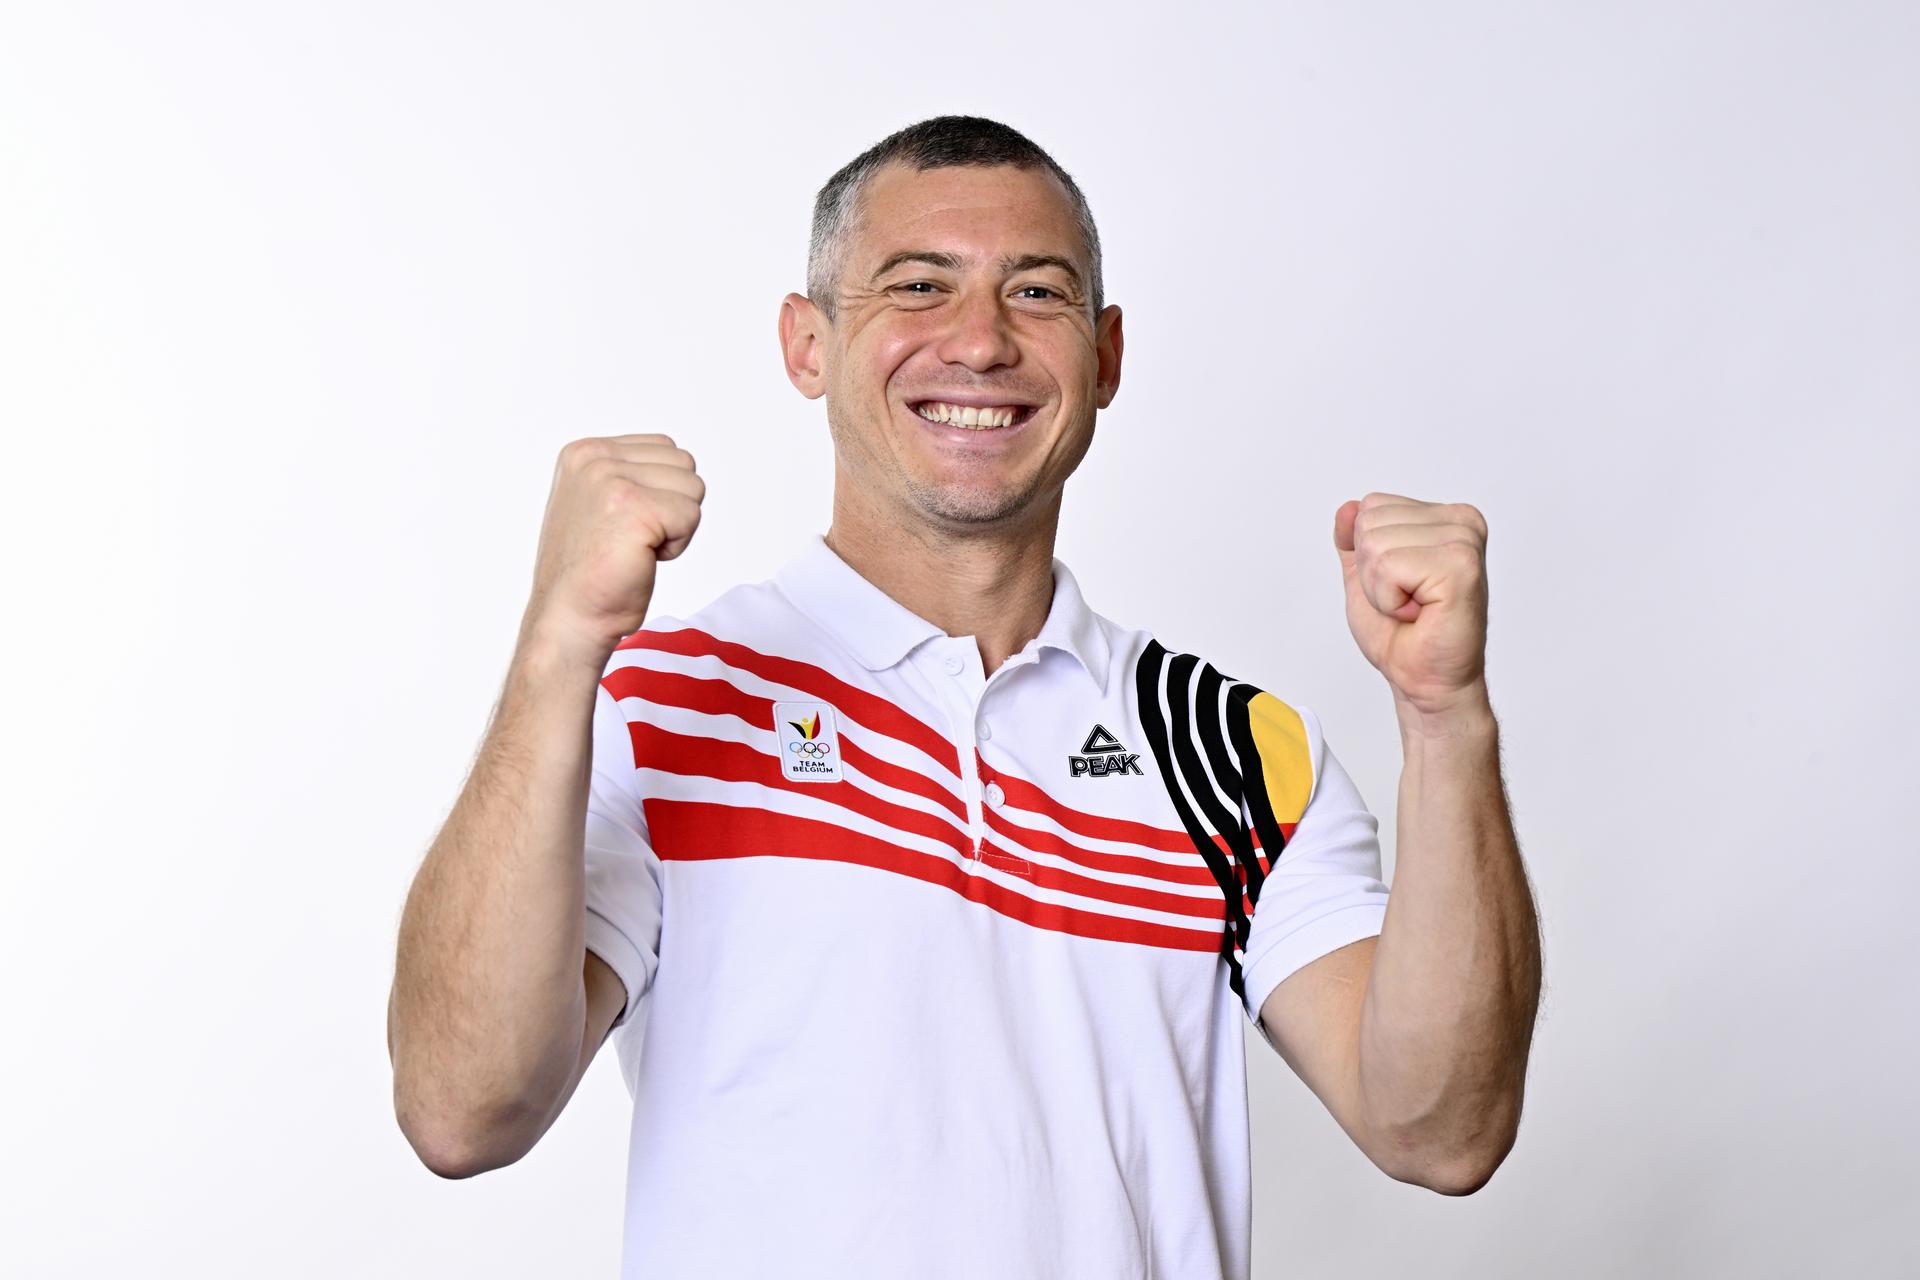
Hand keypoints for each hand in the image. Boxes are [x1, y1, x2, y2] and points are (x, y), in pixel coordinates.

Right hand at [523, 433, 704, 655]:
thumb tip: (678, 460)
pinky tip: (641, 559)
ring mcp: (611, 480)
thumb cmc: (589, 573)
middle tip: (632, 540)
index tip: (624, 525)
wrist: (569, 619)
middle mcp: (594, 459)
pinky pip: (692, 516)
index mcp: (584, 453)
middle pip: (684, 463)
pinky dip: (677, 546)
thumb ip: (628, 475)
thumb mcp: (597, 504)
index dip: (660, 493)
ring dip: (676, 526)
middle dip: (672, 506)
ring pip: (693, 487)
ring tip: (635, 548)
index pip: (664, 448)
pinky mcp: (633, 508)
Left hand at [1333, 492, 1489, 720]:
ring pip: (1375, 545)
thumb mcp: (1364, 576)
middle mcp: (1461, 522)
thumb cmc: (1403, 634)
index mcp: (1445, 517)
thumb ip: (1353, 539)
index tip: (1400, 584)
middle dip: (1372, 572)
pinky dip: (1390, 600)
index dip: (1367, 555)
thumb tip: (1347, 508)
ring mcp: (1464, 542)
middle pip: (1370, 522)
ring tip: (1413, 607)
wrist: (1425, 680)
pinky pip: (1389, 567)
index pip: (1371, 506)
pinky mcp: (1460, 567)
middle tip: (1406, 600)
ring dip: (1382, 589)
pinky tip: (1419, 613)